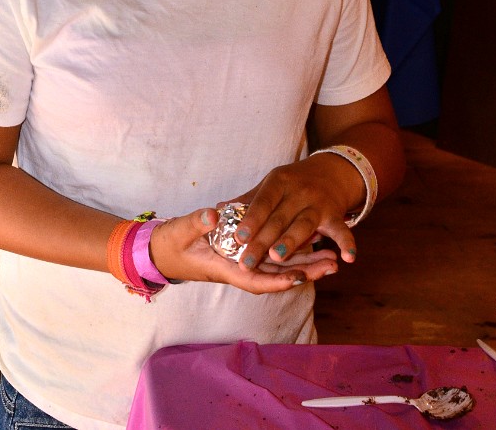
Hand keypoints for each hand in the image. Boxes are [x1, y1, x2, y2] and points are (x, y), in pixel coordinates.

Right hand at [148, 207, 336, 293]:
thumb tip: (213, 215)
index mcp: (225, 268)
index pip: (257, 280)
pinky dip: (292, 252)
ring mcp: (244, 262)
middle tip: (333, 264)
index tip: (301, 277)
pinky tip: (311, 245)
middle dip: (305, 272)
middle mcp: (240, 269)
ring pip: (280, 266)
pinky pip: (273, 256)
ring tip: (333, 258)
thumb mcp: (181, 231)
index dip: (280, 280)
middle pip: (278, 276)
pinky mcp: (245, 254)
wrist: (162, 250)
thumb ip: (196, 223)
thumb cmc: (172, 244)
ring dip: (306, 263)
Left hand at [224, 156, 361, 276]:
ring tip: (277, 257)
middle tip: (246, 261)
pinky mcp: (336, 215)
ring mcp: (318, 203)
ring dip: (292, 242)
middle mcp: (299, 191)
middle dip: (262, 241)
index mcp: (279, 181)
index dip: (250, 219)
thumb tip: (216, 210)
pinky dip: (346, 244)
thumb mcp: (269, 185)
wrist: (331, 172)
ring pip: (304, 225)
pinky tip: (346, 259)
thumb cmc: (292, 183)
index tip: (237, 237)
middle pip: (279, 219)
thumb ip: (246, 200)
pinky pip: (342, 231)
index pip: (262, 201)